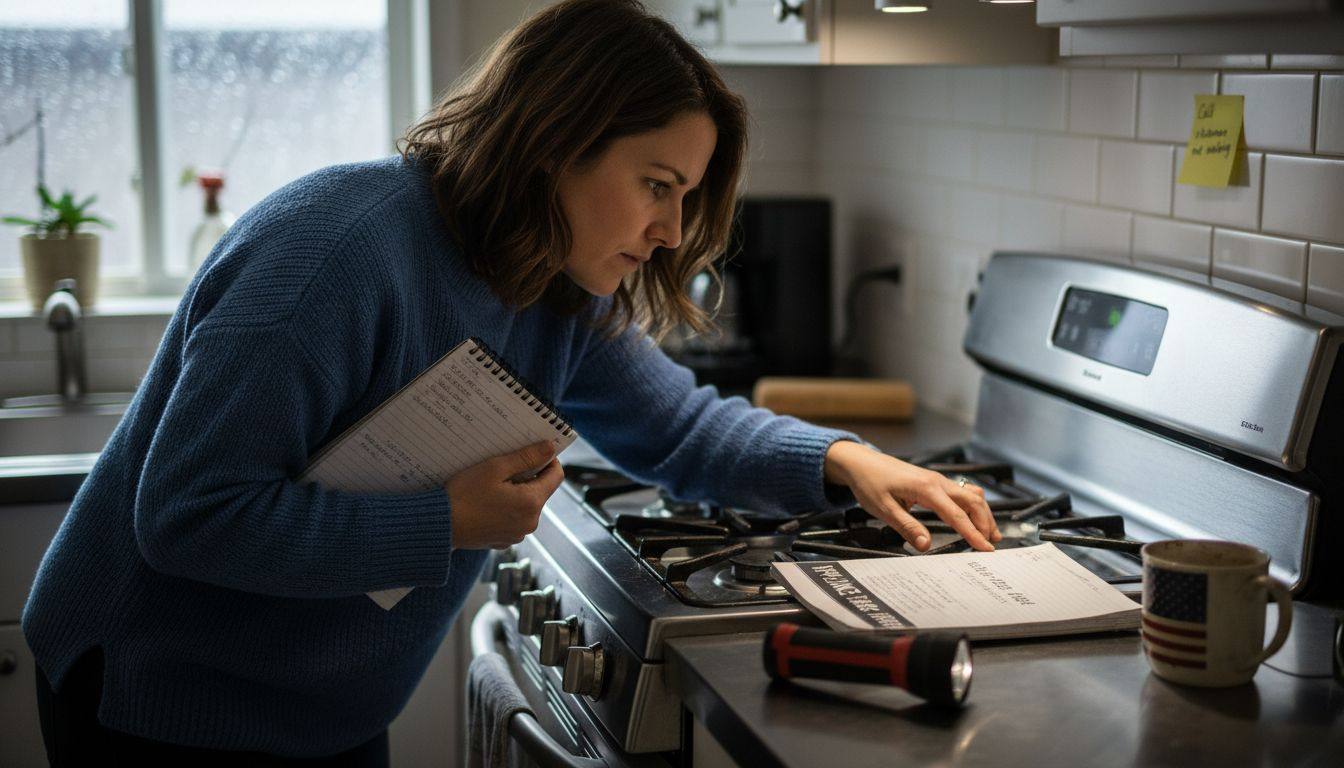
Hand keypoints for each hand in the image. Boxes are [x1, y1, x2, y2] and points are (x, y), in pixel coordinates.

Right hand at [447, 441, 563, 549]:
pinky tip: (487, 501)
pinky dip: (506, 508)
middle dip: (527, 477)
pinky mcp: (504, 540)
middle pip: (540, 491)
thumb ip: (526, 457)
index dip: (548, 460)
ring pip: (526, 505)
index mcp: (531, 503)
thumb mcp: (495, 468)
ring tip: (492, 485)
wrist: (439, 525)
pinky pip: (513, 519)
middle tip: (505, 466)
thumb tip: (549, 448)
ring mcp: (517, 534)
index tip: (534, 452)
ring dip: (516, 493)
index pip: (556, 476)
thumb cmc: (464, 495)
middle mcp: (529, 522)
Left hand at [823, 440, 1000, 551]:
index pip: (956, 515)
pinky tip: (974, 516)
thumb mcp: (884, 509)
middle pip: (973, 502)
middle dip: (986, 523)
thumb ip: (907, 527)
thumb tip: (925, 545)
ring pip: (971, 494)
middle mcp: (936, 481)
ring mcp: (937, 479)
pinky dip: (973, 505)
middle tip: (991, 545)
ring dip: (983, 513)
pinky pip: (961, 491)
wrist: (860, 461)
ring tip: (990, 533)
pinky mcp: (934, 481)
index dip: (973, 533)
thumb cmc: (869, 482)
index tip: (985, 549)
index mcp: (926, 489)